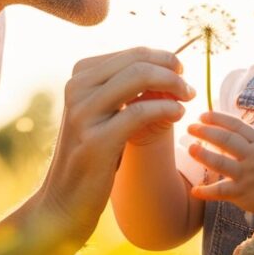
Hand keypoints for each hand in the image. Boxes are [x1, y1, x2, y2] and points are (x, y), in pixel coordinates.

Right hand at [38, 47, 195, 243]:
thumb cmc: (93, 153)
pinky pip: (140, 112)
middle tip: (188, 87)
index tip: (180, 73)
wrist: (65, 200)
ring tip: (187, 98)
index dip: (164, 59)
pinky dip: (166, 108)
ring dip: (173, 85)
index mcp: (79, 77)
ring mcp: (83, 114)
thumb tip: (169, 66)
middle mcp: (76, 90)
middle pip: (137, 61)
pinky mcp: (95, 141)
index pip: (132, 53)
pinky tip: (178, 114)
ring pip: (139, 78)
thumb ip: (126, 89)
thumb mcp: (103, 113)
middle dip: (171, 70)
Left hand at [186, 111, 253, 215]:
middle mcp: (252, 156)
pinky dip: (206, 192)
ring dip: (204, 155)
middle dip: (206, 132)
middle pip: (227, 140)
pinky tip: (194, 190)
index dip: (218, 118)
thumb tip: (225, 124)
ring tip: (190, 148)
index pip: (236, 125)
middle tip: (190, 127)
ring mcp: (247, 175)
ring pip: (221, 163)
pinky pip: (221, 191)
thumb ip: (249, 137)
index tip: (202, 115)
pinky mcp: (242, 193)